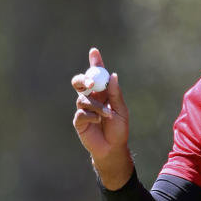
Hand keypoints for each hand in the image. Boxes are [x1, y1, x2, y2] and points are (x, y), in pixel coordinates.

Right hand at [71, 47, 132, 185]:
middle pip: (80, 82)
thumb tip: (113, 76)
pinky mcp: (79, 121)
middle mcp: (91, 98)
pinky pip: (81, 113)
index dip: (95, 62)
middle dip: (83, 79)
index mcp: (102, 93)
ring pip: (83, 99)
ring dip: (97, 106)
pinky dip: (92, 116)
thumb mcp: (121, 110)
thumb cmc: (119, 129)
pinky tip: (99, 122)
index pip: (97, 75)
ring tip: (107, 115)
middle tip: (89, 82)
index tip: (94, 51)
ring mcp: (83, 109)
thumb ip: (116, 94)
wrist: (113, 148)